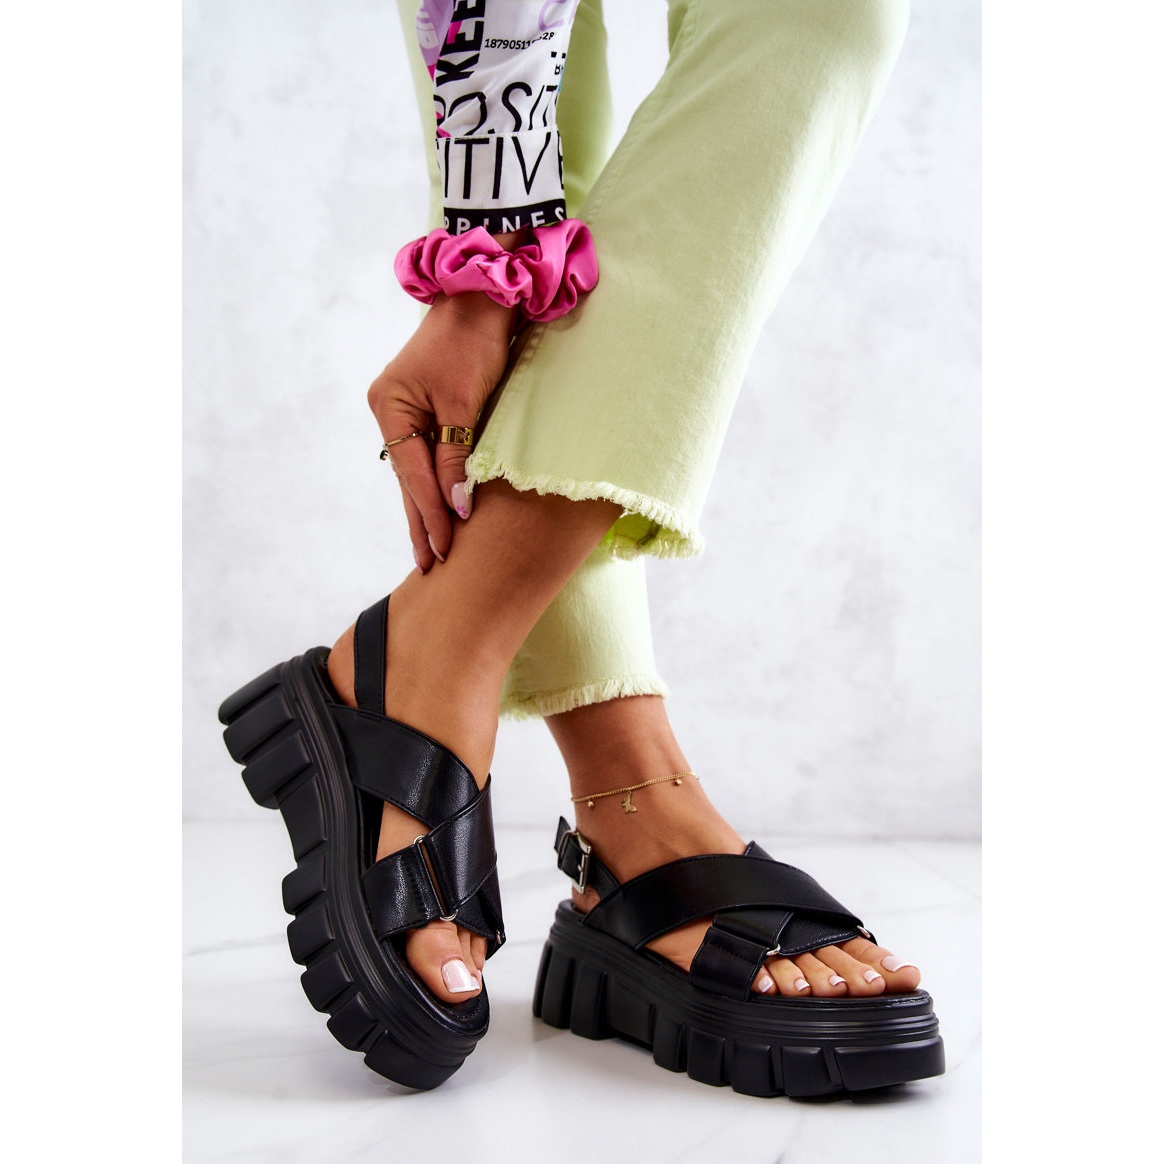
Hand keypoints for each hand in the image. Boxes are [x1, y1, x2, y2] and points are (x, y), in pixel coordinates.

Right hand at [368, 290, 515, 569]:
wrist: (483, 295)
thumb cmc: (473, 342)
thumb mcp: (463, 404)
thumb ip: (456, 457)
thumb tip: (456, 507)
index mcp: (390, 408)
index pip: (413, 474)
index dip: (430, 513)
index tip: (445, 549)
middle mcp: (391, 412)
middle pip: (409, 479)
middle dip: (422, 522)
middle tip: (430, 566)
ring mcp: (406, 410)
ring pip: (417, 471)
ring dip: (426, 510)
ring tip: (431, 550)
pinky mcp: (426, 409)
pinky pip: (428, 457)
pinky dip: (435, 485)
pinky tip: (438, 511)